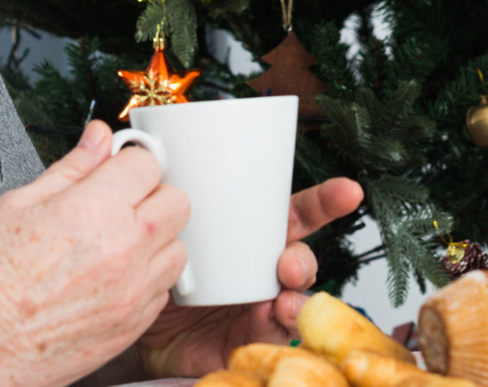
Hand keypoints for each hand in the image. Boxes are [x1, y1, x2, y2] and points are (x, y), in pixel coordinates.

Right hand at [0, 121, 189, 386]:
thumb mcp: (21, 204)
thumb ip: (71, 167)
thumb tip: (97, 138)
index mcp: (94, 211)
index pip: (146, 165)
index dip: (128, 163)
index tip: (117, 173)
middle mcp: (123, 250)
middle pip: (176, 202)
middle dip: (151, 196)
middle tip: (120, 204)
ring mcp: (133, 291)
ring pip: (179, 247)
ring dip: (156, 240)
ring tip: (118, 244)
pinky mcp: (134, 323)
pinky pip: (165, 288)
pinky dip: (148, 278)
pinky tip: (116, 275)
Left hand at [134, 177, 363, 376]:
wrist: (138, 314)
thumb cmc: (160, 260)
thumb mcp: (170, 225)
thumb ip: (176, 197)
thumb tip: (164, 151)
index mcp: (255, 232)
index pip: (297, 213)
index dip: (326, 202)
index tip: (349, 191)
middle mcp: (265, 267)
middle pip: (301, 259)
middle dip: (303, 261)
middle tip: (289, 265)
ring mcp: (261, 303)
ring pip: (295, 299)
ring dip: (296, 299)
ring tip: (283, 299)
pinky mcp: (249, 336)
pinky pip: (271, 334)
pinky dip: (273, 326)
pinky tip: (267, 318)